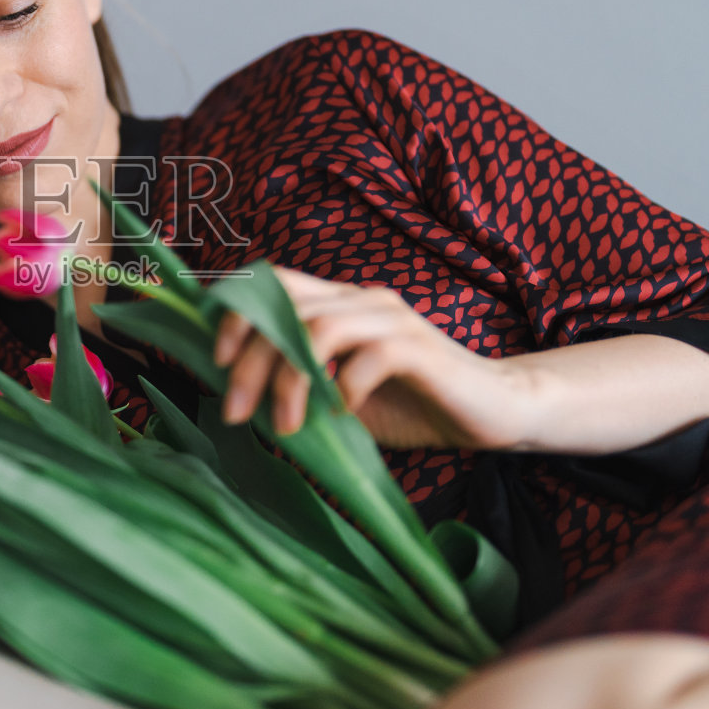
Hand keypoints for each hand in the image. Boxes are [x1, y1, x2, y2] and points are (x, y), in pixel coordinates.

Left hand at [212, 266, 529, 447]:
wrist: (492, 412)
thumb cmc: (412, 404)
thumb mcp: (339, 395)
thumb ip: (299, 384)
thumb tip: (239, 396)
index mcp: (339, 302)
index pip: (273, 283)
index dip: (236, 313)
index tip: (216, 360)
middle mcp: (362, 299)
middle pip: (285, 309)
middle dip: (250, 360)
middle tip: (234, 410)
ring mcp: (392, 320)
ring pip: (319, 329)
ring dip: (290, 380)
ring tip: (284, 425)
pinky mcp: (420, 349)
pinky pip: (370, 358)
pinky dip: (345, 388)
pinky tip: (342, 415)